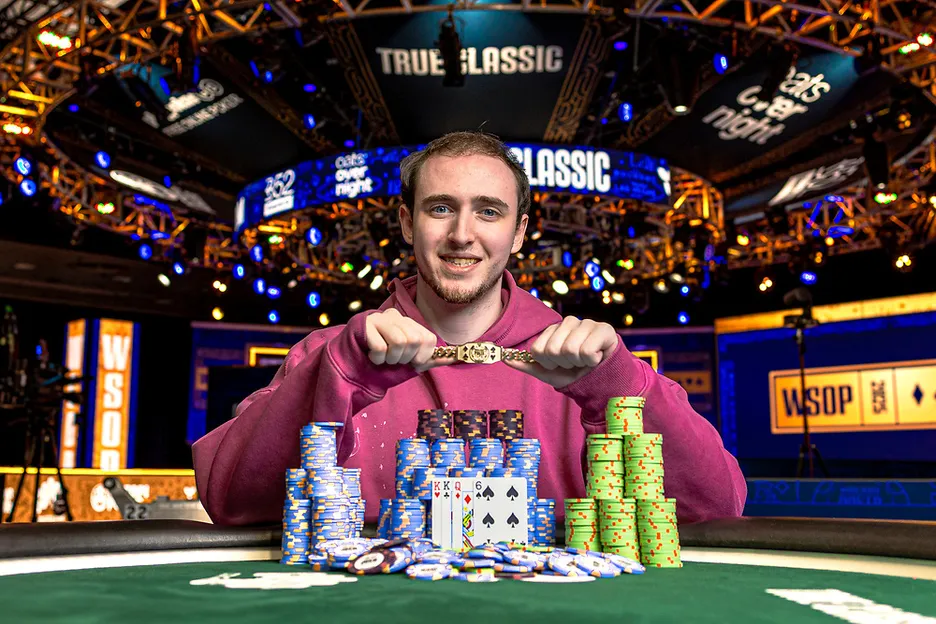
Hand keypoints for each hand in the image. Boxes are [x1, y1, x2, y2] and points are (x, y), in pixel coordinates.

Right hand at [365, 308, 454, 372]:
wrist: (352, 362)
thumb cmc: (383, 362)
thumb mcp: (409, 361)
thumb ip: (431, 359)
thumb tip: (457, 358)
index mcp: (409, 324)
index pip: (428, 338)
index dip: (422, 356)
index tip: (410, 362)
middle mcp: (396, 317)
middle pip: (414, 340)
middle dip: (404, 359)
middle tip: (393, 360)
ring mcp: (379, 318)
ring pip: (399, 342)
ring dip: (391, 359)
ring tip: (383, 358)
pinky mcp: (364, 324)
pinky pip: (381, 347)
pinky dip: (377, 358)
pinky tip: (372, 355)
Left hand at [503, 316, 618, 387]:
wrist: (601, 382)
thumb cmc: (574, 374)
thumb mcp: (546, 372)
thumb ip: (525, 364)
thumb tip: (503, 357)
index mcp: (554, 329)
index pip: (539, 349)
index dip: (549, 363)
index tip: (559, 364)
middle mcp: (569, 322)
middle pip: (553, 349)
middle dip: (564, 363)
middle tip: (575, 362)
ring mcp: (587, 323)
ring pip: (571, 349)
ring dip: (579, 363)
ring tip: (586, 360)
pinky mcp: (605, 330)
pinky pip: (588, 350)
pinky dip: (592, 361)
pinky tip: (597, 358)